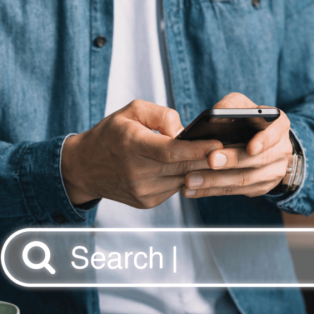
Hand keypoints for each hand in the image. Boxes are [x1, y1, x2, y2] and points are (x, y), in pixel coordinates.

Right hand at [61, 100, 222, 207]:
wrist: (85, 168)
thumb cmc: (112, 134)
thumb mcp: (131, 111)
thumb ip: (161, 115)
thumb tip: (184, 131)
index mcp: (132, 145)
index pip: (172, 152)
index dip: (197, 150)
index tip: (219, 144)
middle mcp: (136, 171)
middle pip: (182, 168)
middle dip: (207, 161)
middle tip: (229, 152)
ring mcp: (142, 190)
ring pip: (182, 180)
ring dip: (199, 171)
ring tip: (214, 159)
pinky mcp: (146, 202)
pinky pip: (174, 189)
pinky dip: (183, 178)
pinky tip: (189, 169)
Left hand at [182, 93, 292, 198]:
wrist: (265, 146)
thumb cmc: (250, 122)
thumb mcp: (244, 106)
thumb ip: (232, 106)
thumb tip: (215, 114)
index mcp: (279, 126)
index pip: (276, 133)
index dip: (264, 141)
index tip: (250, 148)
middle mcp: (280, 151)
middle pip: (257, 160)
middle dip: (232, 161)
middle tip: (211, 160)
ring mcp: (272, 173)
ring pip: (244, 180)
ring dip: (215, 181)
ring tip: (191, 179)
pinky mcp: (260, 188)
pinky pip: (235, 191)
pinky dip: (212, 191)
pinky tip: (193, 190)